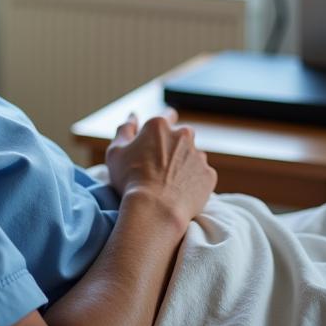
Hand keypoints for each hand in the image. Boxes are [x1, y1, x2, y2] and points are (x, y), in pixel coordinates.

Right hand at [105, 110, 216, 226]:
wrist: (155, 210)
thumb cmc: (131, 180)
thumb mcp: (116, 152)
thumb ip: (124, 129)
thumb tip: (133, 116)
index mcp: (159, 125)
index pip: (167, 115)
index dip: (162, 126)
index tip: (158, 137)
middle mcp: (183, 134)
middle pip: (181, 136)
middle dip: (174, 146)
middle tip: (160, 166)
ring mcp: (198, 155)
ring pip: (192, 155)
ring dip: (184, 163)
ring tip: (170, 183)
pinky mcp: (209, 175)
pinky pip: (202, 175)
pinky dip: (194, 181)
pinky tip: (181, 192)